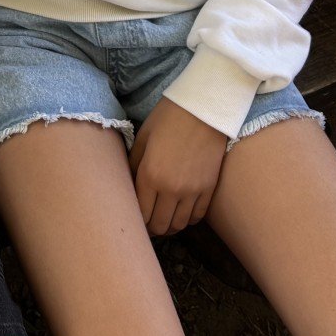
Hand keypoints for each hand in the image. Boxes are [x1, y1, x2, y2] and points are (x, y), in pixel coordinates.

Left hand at [129, 98, 229, 235]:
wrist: (204, 108)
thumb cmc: (169, 118)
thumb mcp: (143, 138)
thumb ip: (133, 165)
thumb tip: (127, 184)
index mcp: (150, 175)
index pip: (140, 214)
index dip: (137, 221)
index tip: (135, 220)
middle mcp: (171, 188)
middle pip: (160, 225)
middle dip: (152, 228)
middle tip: (149, 223)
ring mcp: (193, 190)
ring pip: (179, 224)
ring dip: (170, 226)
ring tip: (165, 220)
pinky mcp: (209, 188)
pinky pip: (197, 216)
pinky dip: (188, 218)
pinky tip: (182, 212)